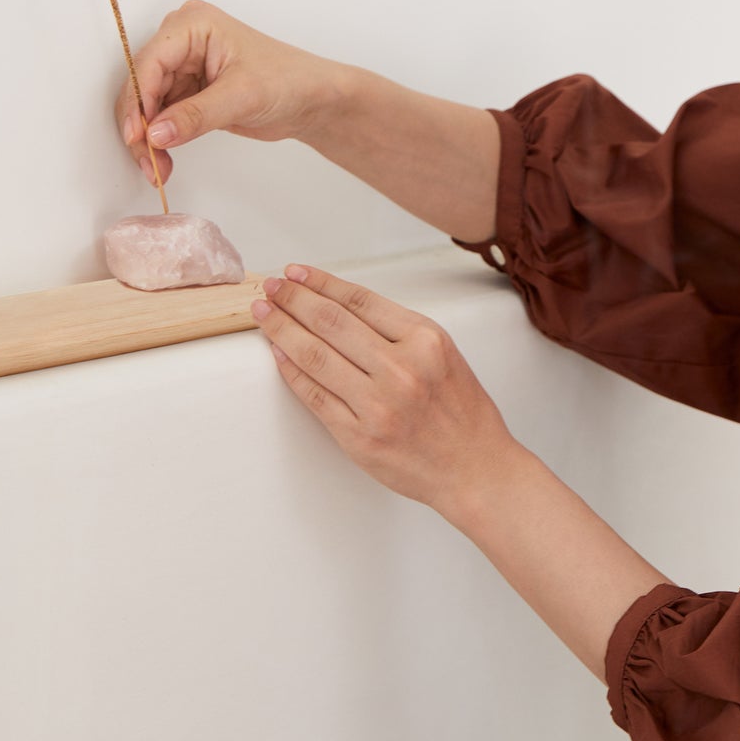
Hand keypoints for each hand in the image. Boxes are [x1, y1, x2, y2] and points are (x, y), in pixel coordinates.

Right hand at [113, 0, 343, 189]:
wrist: (311, 100)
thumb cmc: (288, 80)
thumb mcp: (242, 96)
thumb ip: (195, 115)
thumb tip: (154, 134)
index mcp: (193, 24)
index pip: (150, 62)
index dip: (138, 100)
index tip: (137, 135)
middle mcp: (182, 41)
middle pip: (141, 86)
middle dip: (140, 126)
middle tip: (147, 161)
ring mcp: (183, 67)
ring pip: (147, 106)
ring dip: (148, 140)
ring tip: (158, 169)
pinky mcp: (188, 91)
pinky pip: (160, 117)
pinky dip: (159, 141)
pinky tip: (163, 161)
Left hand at [252, 262, 520, 513]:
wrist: (475, 467)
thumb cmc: (461, 411)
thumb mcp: (444, 354)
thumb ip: (400, 331)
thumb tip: (341, 306)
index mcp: (426, 340)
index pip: (360, 300)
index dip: (322, 283)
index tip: (297, 272)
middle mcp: (402, 369)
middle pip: (331, 322)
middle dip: (294, 299)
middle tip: (272, 286)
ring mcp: (378, 405)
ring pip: (315, 356)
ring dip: (282, 329)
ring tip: (264, 313)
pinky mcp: (359, 437)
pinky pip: (315, 397)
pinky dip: (291, 371)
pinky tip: (277, 353)